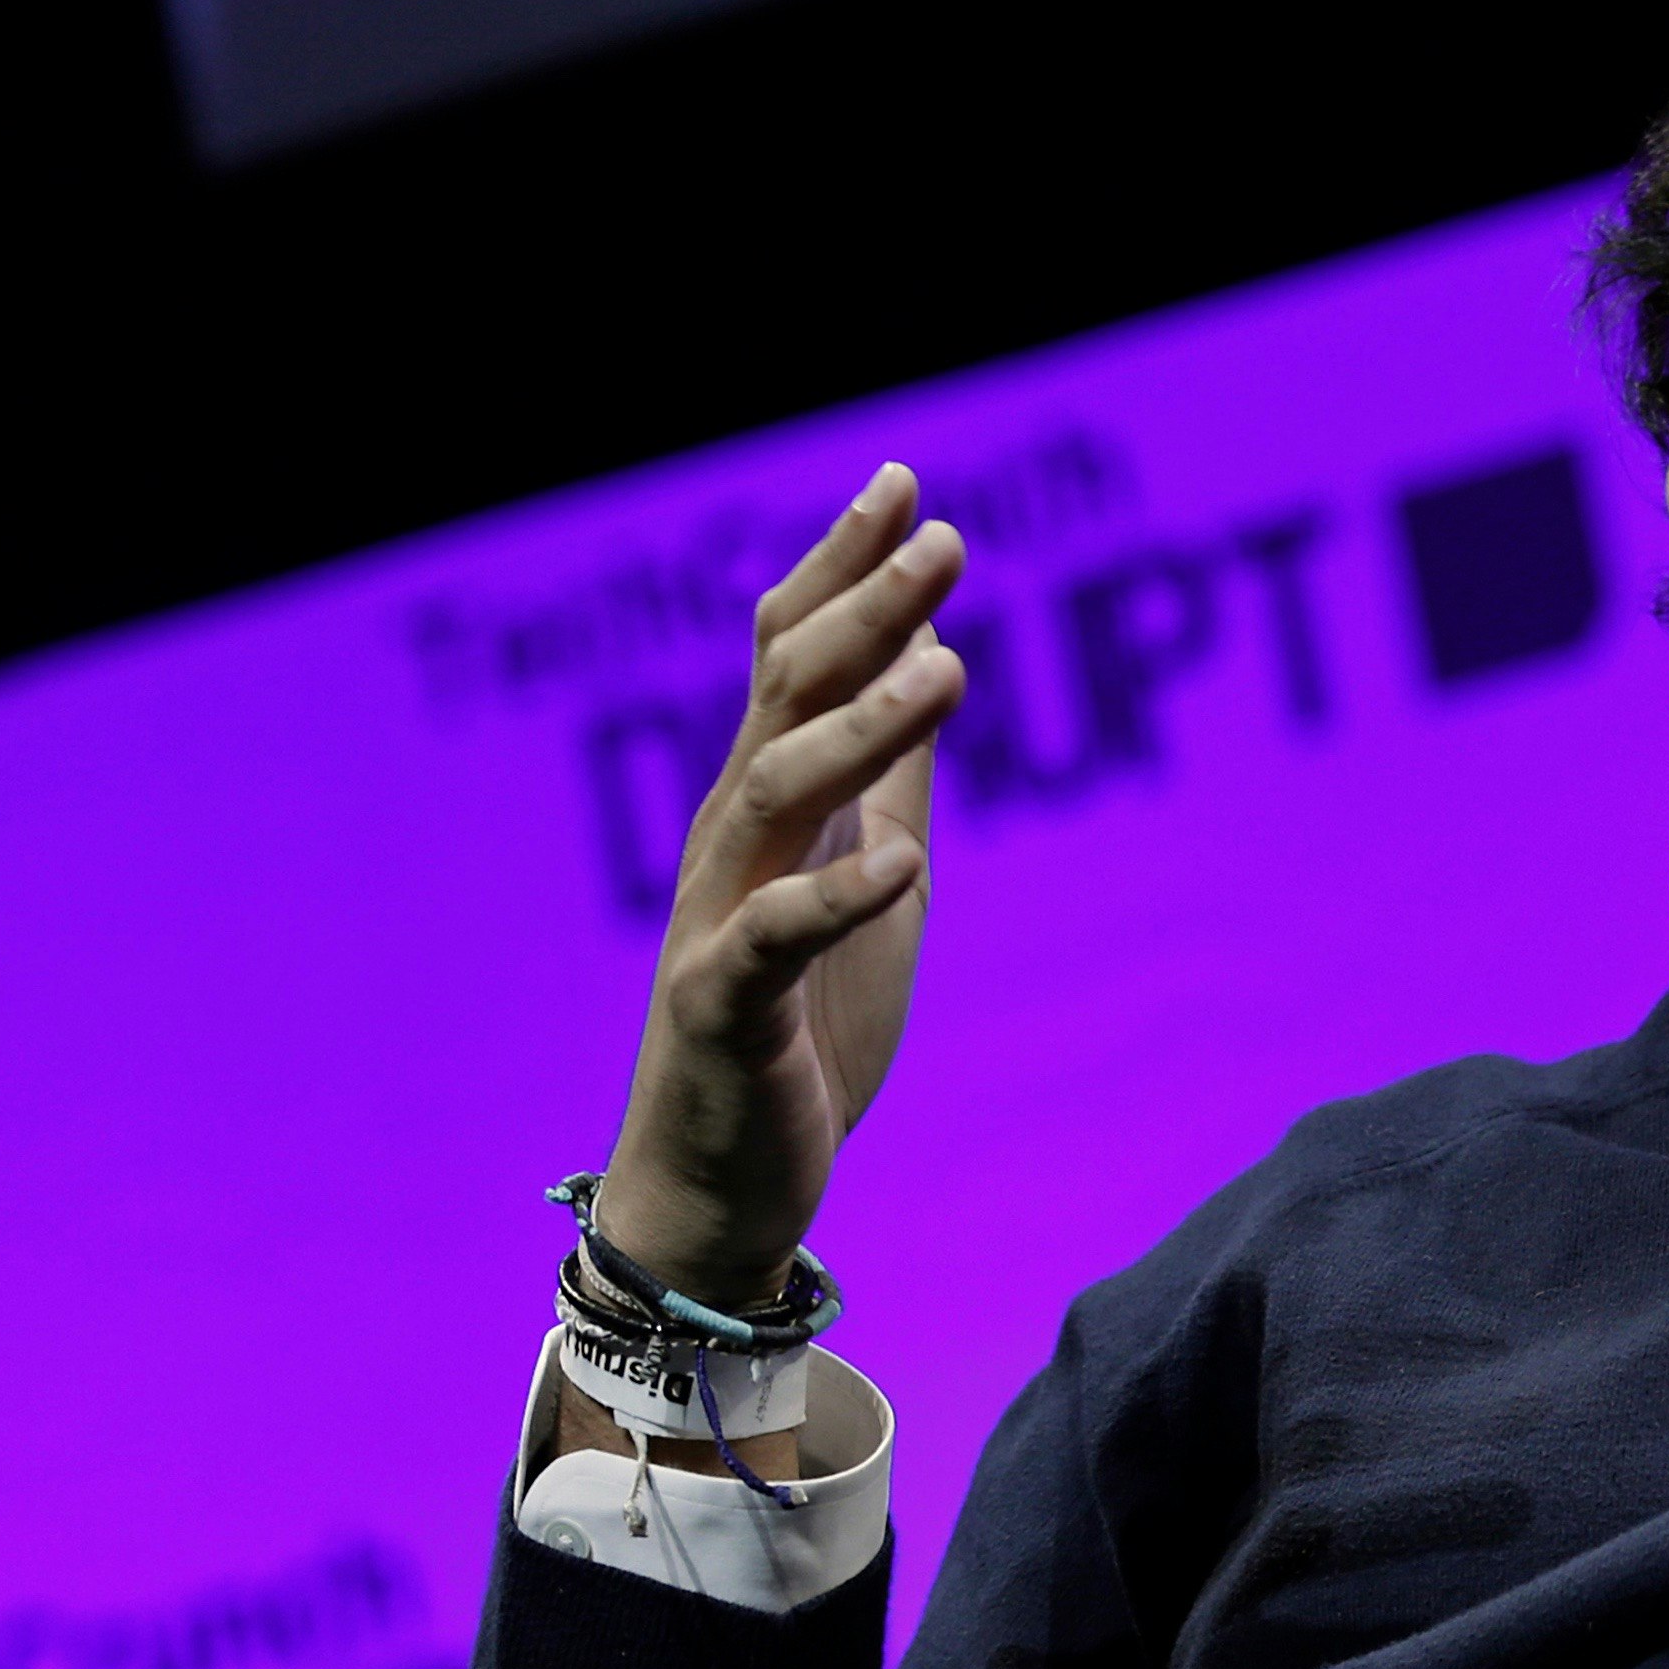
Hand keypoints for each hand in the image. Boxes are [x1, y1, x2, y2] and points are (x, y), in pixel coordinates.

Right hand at [596, 465, 967, 1306]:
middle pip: (785, 696)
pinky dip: (837, 898)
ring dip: (862, 728)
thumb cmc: (796, 1029)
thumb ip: (890, 775)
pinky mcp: (725, 1012)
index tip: (905, 481)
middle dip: (863, 610)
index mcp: (767, 806)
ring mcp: (718, 922)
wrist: (722, 1187)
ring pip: (776, 796)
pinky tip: (904, 864)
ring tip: (950, 668)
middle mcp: (730, 844)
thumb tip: (931, 651)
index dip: (843, 565)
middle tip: (947, 535)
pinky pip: (772, 943)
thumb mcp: (869, 878)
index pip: (791, 654)